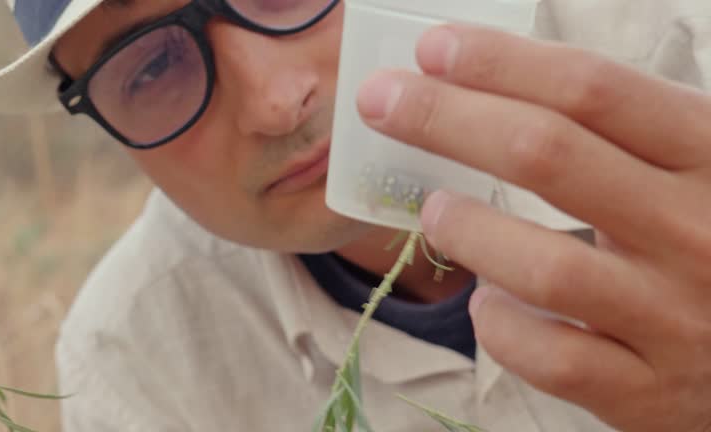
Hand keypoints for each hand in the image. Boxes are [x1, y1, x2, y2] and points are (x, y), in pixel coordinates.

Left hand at [356, 24, 710, 431]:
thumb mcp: (693, 167)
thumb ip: (617, 135)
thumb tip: (489, 91)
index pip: (592, 91)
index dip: (500, 64)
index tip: (432, 49)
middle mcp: (698, 232)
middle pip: (547, 156)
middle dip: (446, 119)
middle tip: (382, 100)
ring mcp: (674, 318)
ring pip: (542, 267)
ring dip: (466, 229)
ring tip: (435, 210)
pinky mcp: (647, 391)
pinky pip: (549, 358)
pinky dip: (499, 325)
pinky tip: (486, 303)